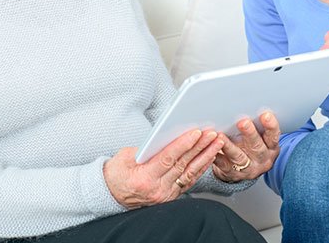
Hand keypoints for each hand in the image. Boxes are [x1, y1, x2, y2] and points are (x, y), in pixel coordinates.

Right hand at [103, 129, 223, 208]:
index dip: (183, 145)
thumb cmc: (117, 173)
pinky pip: (189, 181)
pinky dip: (200, 168)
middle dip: (200, 147)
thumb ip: (147, 148)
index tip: (196, 133)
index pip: (168, 159)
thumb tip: (168, 136)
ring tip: (217, 143)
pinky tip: (209, 156)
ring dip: (206, 157)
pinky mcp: (171, 196)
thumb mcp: (126, 156)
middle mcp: (157, 190)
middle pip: (183, 165)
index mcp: (144, 178)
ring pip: (190, 174)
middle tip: (212, 133)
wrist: (111, 195)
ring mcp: (166, 195)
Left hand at [213, 112, 280, 181]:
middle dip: (250, 134)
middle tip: (243, 122)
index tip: (266, 114)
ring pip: (239, 157)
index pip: (273, 136)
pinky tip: (211, 150)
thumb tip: (247, 103)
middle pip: (257, 147)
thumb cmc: (251, 146)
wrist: (243, 170)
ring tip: (220, 135)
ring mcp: (249, 168)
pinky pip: (224, 165)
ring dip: (229, 146)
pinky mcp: (233, 174)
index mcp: (271, 147)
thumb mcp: (260, 138)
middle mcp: (263, 159)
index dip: (270, 126)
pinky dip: (217, 157)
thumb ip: (256, 126)